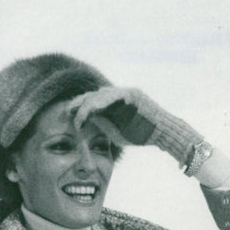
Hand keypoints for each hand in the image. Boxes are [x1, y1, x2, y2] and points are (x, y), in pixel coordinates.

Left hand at [67, 87, 201, 165]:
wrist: (162, 133)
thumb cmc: (140, 135)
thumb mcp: (115, 132)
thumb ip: (101, 123)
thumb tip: (85, 118)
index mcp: (112, 104)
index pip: (91, 101)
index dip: (78, 106)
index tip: (67, 114)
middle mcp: (117, 95)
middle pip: (93, 95)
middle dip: (79, 103)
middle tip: (67, 111)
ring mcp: (125, 93)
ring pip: (101, 94)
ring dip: (88, 103)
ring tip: (77, 111)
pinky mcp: (132, 94)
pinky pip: (113, 94)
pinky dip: (102, 100)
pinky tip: (92, 108)